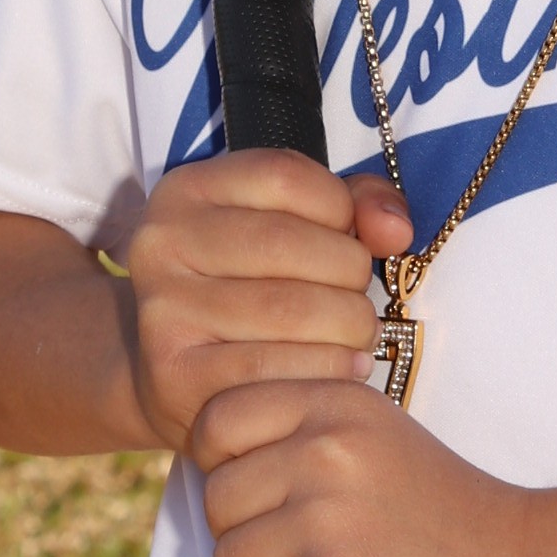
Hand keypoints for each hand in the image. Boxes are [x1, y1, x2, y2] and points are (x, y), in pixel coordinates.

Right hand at [116, 153, 409, 457]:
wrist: (180, 381)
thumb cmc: (254, 293)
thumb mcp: (295, 227)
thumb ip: (356, 206)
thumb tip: (395, 229)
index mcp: (187, 190)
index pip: (286, 175)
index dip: (340, 209)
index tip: (347, 241)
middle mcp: (161, 242)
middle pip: (293, 245)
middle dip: (351, 279)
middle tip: (358, 304)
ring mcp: (163, 310)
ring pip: (293, 310)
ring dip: (350, 330)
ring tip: (356, 339)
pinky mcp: (175, 375)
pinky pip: (278, 369)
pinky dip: (331, 372)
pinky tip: (343, 373)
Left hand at [194, 377, 556, 556]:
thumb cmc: (444, 511)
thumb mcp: (378, 434)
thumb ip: (305, 429)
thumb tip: (213, 460)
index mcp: (334, 405)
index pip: (216, 423)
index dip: (221, 465)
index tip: (258, 495)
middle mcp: (327, 454)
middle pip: (215, 501)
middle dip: (244, 537)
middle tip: (297, 555)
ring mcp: (332, 524)